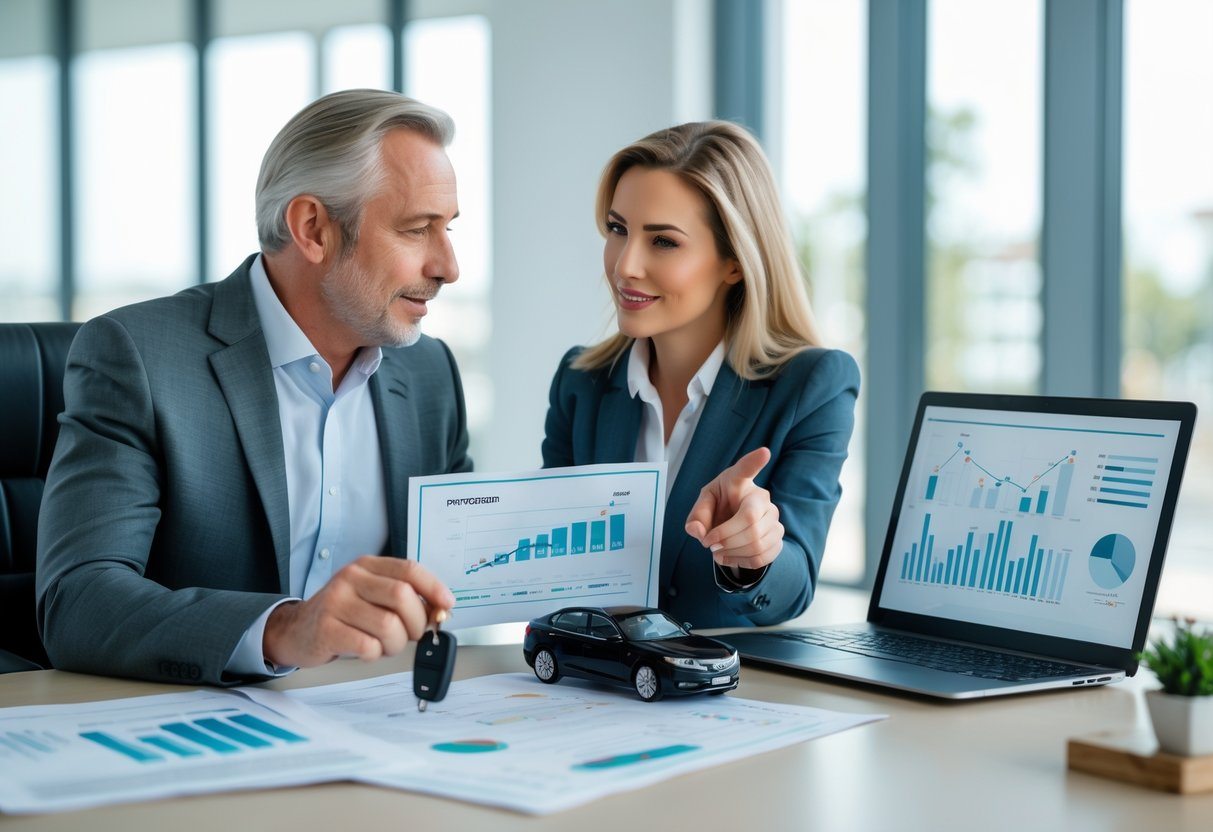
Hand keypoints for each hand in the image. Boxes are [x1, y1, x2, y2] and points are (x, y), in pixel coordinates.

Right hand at [263, 556, 454, 667]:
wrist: (297, 630)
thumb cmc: (343, 615)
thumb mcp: (373, 597)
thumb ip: (405, 598)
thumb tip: (441, 610)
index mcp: (367, 566)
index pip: (409, 570)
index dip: (434, 588)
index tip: (446, 606)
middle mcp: (351, 578)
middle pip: (402, 597)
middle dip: (416, 623)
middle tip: (411, 635)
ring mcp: (336, 602)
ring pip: (388, 625)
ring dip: (396, 644)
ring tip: (384, 645)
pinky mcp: (326, 629)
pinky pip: (367, 646)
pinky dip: (375, 654)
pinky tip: (365, 650)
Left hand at [685, 447, 784, 569]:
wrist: (735, 527)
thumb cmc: (718, 509)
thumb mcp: (702, 508)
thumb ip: (696, 517)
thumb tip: (698, 531)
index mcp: (738, 482)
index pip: (746, 469)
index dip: (755, 461)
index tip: (764, 452)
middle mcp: (761, 497)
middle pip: (749, 521)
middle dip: (724, 538)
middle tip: (708, 544)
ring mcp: (773, 517)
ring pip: (756, 542)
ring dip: (731, 552)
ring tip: (718, 551)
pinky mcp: (777, 538)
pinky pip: (762, 556)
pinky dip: (741, 561)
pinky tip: (731, 556)